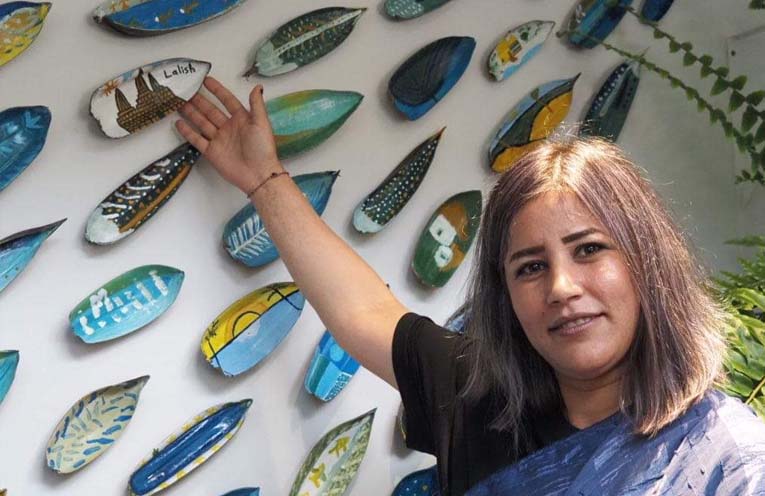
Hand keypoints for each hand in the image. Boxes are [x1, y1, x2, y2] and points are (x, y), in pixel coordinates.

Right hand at [176, 77, 282, 193]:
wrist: (257, 174)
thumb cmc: (262, 148)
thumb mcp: (261, 123)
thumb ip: (256, 104)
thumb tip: (257, 86)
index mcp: (241, 119)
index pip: (227, 100)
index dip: (217, 90)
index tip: (206, 80)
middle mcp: (229, 127)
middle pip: (210, 110)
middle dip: (199, 100)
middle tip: (186, 90)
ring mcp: (219, 139)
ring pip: (202, 122)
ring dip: (191, 113)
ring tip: (179, 102)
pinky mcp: (212, 152)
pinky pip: (197, 140)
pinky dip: (188, 132)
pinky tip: (179, 123)